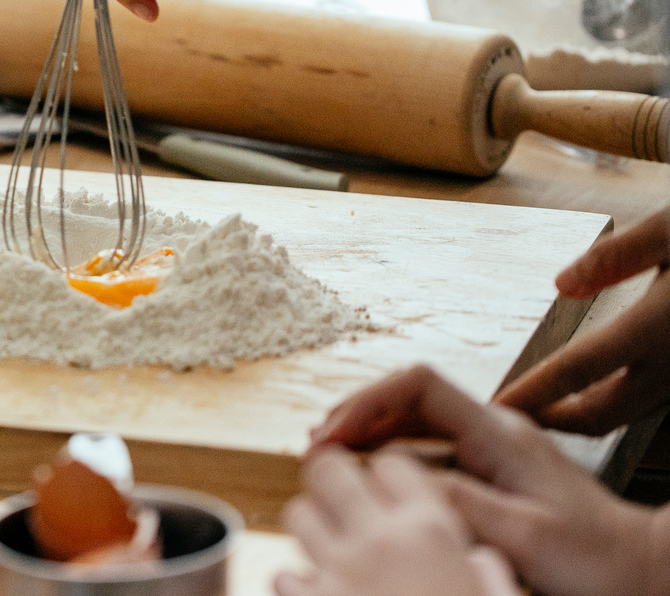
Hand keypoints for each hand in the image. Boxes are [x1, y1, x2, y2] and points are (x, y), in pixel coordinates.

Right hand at [310, 365, 658, 595]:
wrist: (640, 567)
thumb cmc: (594, 556)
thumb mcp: (525, 536)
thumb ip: (462, 503)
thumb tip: (397, 478)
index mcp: (500, 433)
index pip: (419, 384)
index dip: (368, 400)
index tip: (333, 431)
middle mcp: (493, 428)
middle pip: (407, 397)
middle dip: (356, 415)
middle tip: (315, 447)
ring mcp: (491, 446)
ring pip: (414, 420)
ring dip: (369, 433)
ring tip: (330, 457)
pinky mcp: (491, 468)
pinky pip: (428, 445)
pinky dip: (390, 453)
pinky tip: (371, 474)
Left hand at [497, 208, 669, 433]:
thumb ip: (617, 256)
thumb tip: (561, 285)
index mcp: (657, 326)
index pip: (578, 370)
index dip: (533, 392)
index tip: (496, 408)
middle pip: (603, 414)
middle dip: (555, 420)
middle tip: (514, 414)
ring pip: (632, 414)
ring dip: (588, 415)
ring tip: (546, 405)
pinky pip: (658, 399)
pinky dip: (623, 401)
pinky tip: (604, 386)